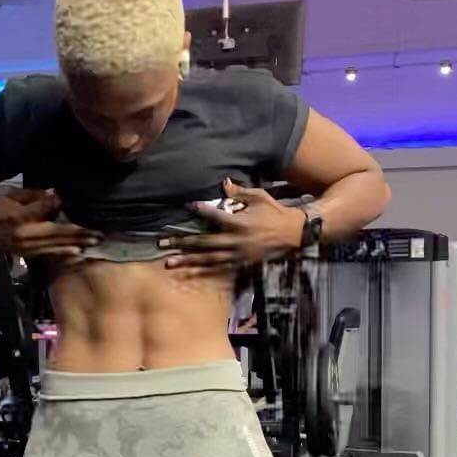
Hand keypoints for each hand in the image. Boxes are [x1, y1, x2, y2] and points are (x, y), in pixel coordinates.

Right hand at [0, 188, 98, 258]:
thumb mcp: (11, 196)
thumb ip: (34, 196)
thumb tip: (56, 196)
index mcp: (19, 217)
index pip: (44, 209)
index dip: (57, 204)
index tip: (69, 200)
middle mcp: (24, 235)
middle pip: (56, 234)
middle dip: (78, 234)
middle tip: (98, 233)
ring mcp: (25, 247)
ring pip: (54, 247)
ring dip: (75, 245)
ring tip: (93, 244)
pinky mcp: (25, 254)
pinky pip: (47, 255)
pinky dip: (63, 254)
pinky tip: (76, 254)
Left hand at [160, 179, 302, 274]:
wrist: (294, 234)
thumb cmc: (276, 212)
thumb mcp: (260, 197)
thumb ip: (240, 192)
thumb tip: (224, 183)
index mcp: (239, 222)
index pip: (214, 215)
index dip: (200, 209)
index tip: (188, 205)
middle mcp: (235, 240)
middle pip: (203, 242)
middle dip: (181, 243)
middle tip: (161, 244)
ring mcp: (237, 254)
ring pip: (207, 259)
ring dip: (187, 260)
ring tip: (168, 262)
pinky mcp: (241, 264)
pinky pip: (218, 269)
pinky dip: (202, 271)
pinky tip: (188, 273)